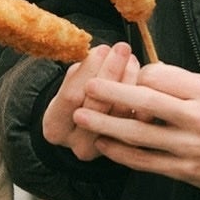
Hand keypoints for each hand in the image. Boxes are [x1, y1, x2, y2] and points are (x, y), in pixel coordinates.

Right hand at [41, 42, 139, 160]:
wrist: (84, 124)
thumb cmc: (76, 97)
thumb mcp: (70, 84)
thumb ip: (82, 71)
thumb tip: (104, 52)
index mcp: (55, 127)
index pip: (71, 96)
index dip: (88, 70)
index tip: (102, 48)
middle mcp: (77, 145)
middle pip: (96, 107)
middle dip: (111, 73)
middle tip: (122, 49)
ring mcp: (102, 151)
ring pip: (120, 115)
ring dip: (129, 82)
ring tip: (132, 60)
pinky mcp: (125, 149)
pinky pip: (137, 122)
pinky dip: (142, 99)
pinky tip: (144, 79)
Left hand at [72, 63, 199, 192]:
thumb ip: (181, 82)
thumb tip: (144, 74)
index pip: (160, 77)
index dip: (137, 74)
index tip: (129, 75)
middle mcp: (196, 119)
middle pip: (144, 101)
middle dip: (111, 93)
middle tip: (87, 88)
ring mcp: (188, 147)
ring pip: (138, 134)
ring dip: (105, 125)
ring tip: (81, 117)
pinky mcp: (183, 170)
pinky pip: (145, 162)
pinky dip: (120, 154)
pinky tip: (103, 145)